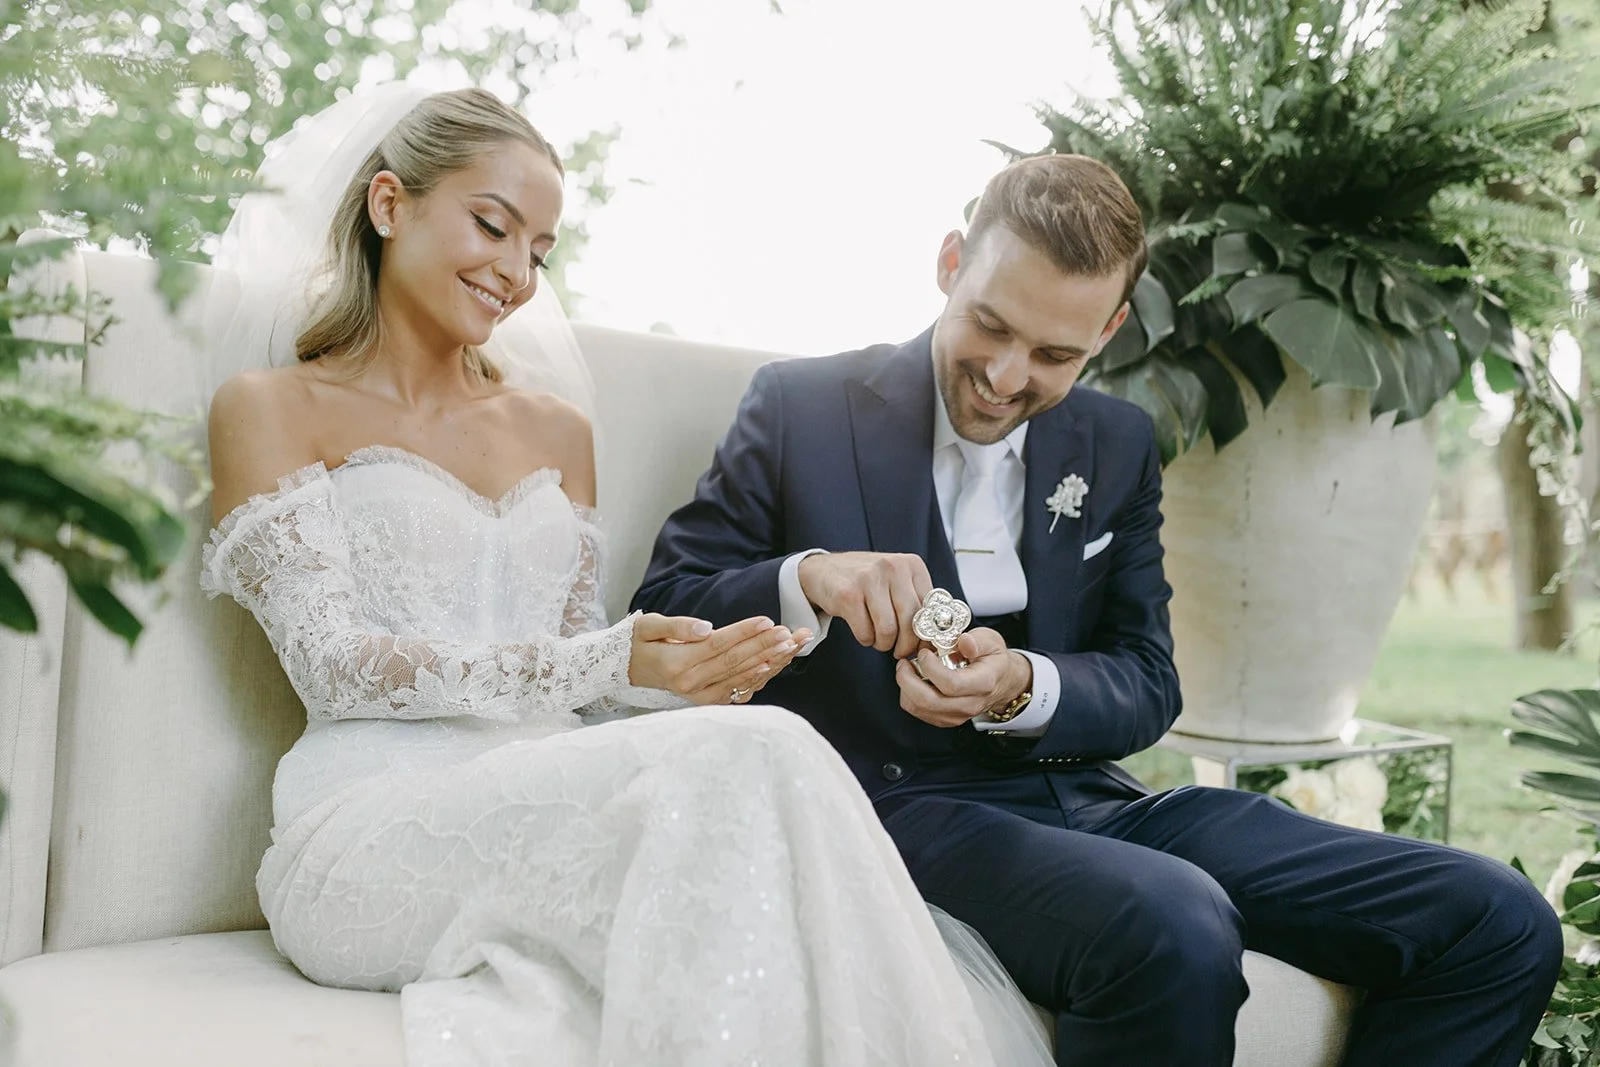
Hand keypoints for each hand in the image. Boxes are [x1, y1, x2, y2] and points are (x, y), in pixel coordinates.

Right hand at [628, 614, 810, 704]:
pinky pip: (738, 690)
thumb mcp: (648, 626)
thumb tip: (706, 627)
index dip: (744, 632)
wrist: (628, 669)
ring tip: (791, 646)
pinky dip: (758, 678)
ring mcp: (700, 695)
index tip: (767, 620)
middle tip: (788, 632)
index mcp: (677, 663)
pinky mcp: (707, 700)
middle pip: (735, 662)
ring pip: (741, 677)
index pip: (718, 645)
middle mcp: (690, 683)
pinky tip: (775, 665)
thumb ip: (678, 626)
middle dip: (764, 646)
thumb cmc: (639, 642)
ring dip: (769, 661)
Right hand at [797, 551, 932, 658]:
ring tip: (879, 639)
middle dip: (906, 645)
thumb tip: (933, 638)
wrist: (823, 570)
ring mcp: (869, 579)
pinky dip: (866, 640)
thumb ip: (916, 601)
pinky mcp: (848, 594)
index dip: (927, 635)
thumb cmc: (866, 581)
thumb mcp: (896, 580)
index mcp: (912, 565)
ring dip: (884, 644)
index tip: (922, 647)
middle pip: (911, 622)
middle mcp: (893, 567)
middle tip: (899, 651)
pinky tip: (864, 631)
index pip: (930, 609)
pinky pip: (865, 633)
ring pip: (888, 630)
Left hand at [894, 628, 1031, 727]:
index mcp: (982, 684)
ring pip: (919, 708)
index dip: (931, 668)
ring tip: (908, 669)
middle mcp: (969, 704)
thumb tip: (964, 642)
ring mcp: (956, 715)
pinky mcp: (945, 719)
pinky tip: (915, 680)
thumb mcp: (991, 641)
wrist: (1001, 681)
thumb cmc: (993, 659)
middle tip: (905, 662)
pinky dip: (909, 695)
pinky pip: (918, 712)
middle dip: (907, 679)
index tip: (924, 653)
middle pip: (928, 701)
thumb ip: (977, 640)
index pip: (951, 684)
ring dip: (906, 687)